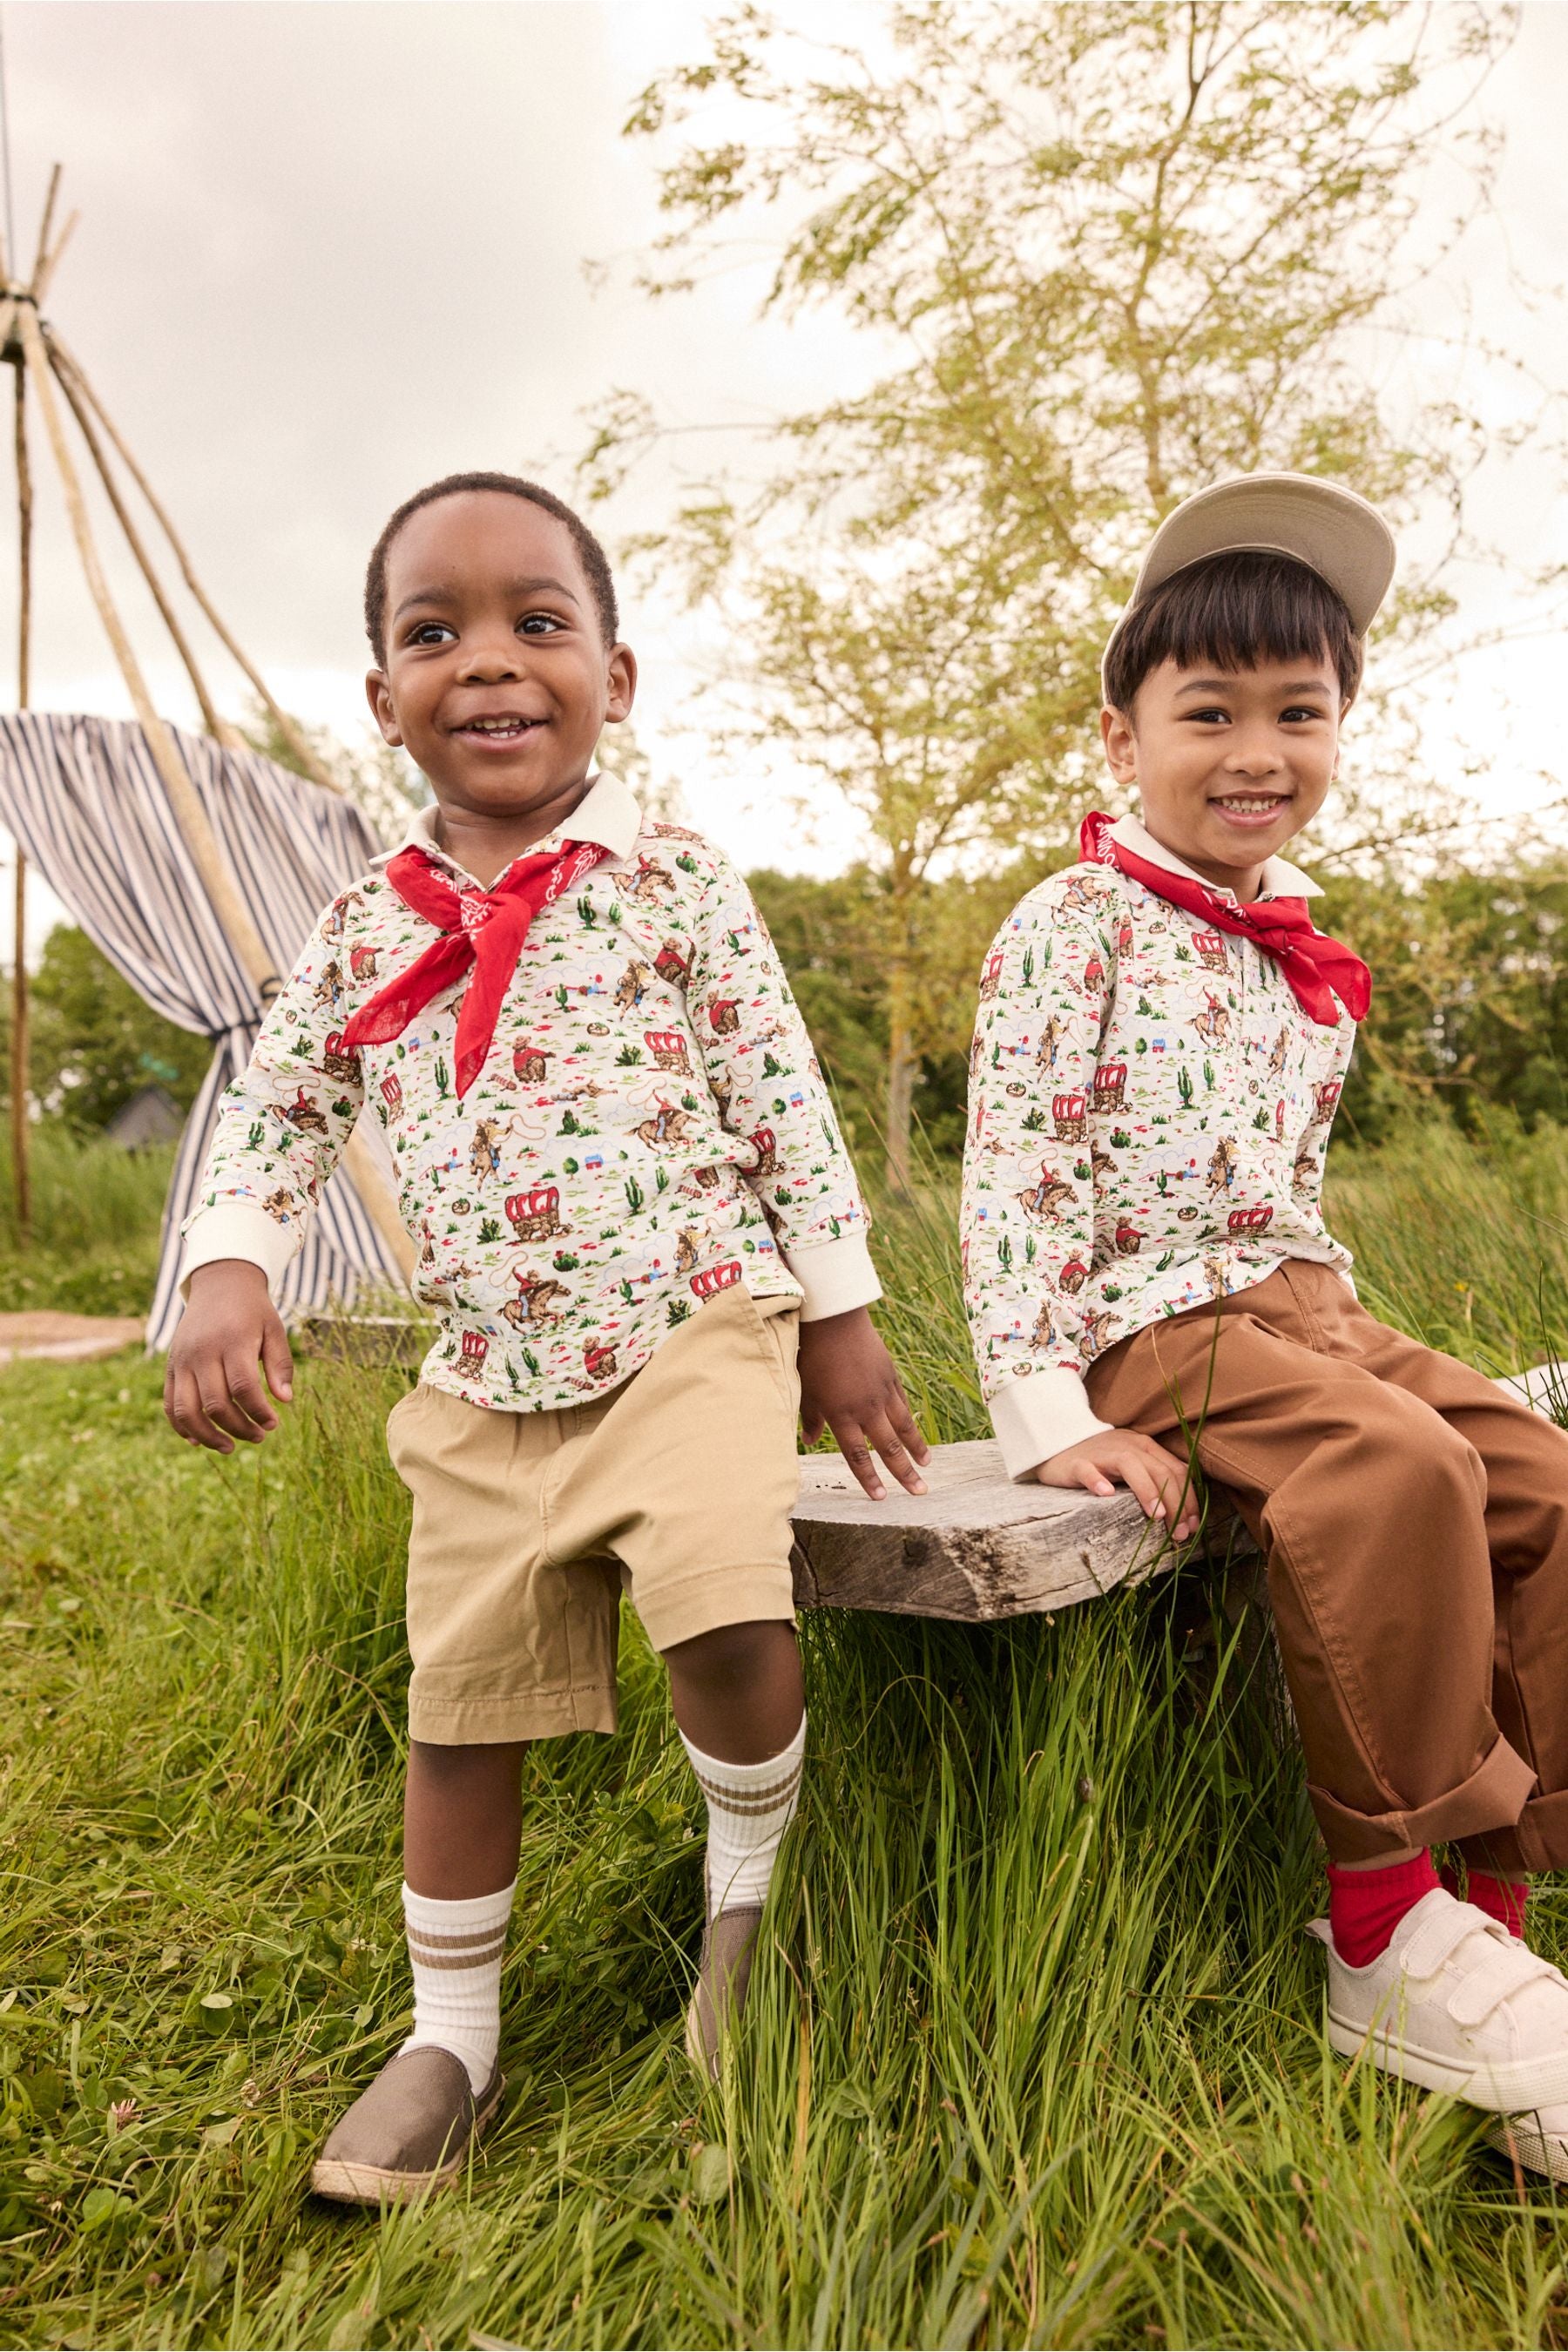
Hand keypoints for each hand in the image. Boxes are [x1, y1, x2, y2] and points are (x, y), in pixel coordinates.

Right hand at [163, 1260, 293, 1453]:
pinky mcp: (171, 1367)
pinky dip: (181, 1427)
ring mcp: (183, 1361)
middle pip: (216, 1404)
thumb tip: (285, 1400)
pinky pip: (170, 1404)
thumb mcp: (274, 1329)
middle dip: (239, 1428)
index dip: (258, 1412)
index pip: (243, 1388)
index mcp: (232, 1341)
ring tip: (229, 1447)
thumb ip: (280, 1364)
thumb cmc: (252, 1311)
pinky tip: (198, 1441)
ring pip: (187, 1411)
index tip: (273, 1424)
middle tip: (259, 1437)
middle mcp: (203, 1352)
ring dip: (208, 1436)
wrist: (219, 1284)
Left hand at [797, 1305, 931, 1501]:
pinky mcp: (890, 1376)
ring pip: (903, 1426)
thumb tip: (806, 1441)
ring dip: (916, 1448)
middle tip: (920, 1492)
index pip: (858, 1455)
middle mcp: (865, 1408)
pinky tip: (914, 1432)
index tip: (882, 1497)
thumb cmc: (811, 1355)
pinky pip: (902, 1403)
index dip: (870, 1479)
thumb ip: (809, 1418)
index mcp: (841, 1415)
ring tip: (926, 1465)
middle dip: (904, 1473)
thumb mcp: (804, 1390)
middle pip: (889, 1447)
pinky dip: (909, 1420)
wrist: (833, 1320)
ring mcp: (881, 1391)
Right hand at [1036, 1429, 1199, 1539]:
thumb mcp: (1134, 1465)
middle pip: (1159, 1471)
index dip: (1190, 1499)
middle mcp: (1128, 1447)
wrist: (1057, 1446)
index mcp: (1145, 1448)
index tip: (1194, 1526)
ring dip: (1147, 1491)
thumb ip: (1156, 1477)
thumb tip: (1186, 1507)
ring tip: (1157, 1516)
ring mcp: (1102, 1453)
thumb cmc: (1101, 1462)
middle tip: (1179, 1533)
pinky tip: (1106, 1494)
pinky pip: (1087, 1469)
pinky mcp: (1076, 1462)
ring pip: (1130, 1466)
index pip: (1177, 1471)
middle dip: (1175, 1503)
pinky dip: (1097, 1480)